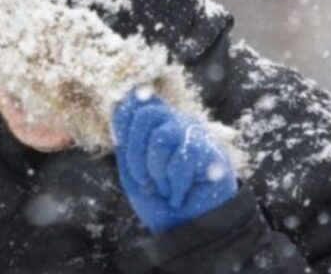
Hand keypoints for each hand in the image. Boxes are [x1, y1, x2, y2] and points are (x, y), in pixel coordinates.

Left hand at [111, 89, 237, 233]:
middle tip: (143, 180)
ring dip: (156, 173)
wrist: (186, 230)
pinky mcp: (211, 152)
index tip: (122, 148)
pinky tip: (179, 197)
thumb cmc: (158, 201)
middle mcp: (177, 123)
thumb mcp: (131, 170)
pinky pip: (181, 161)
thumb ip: (125, 139)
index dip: (123, 122)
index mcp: (157, 124)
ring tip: (164, 189)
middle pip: (146, 114)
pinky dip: (174, 186)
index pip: (138, 101)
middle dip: (135, 153)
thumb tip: (119, 102)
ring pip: (161, 137)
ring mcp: (196, 135)